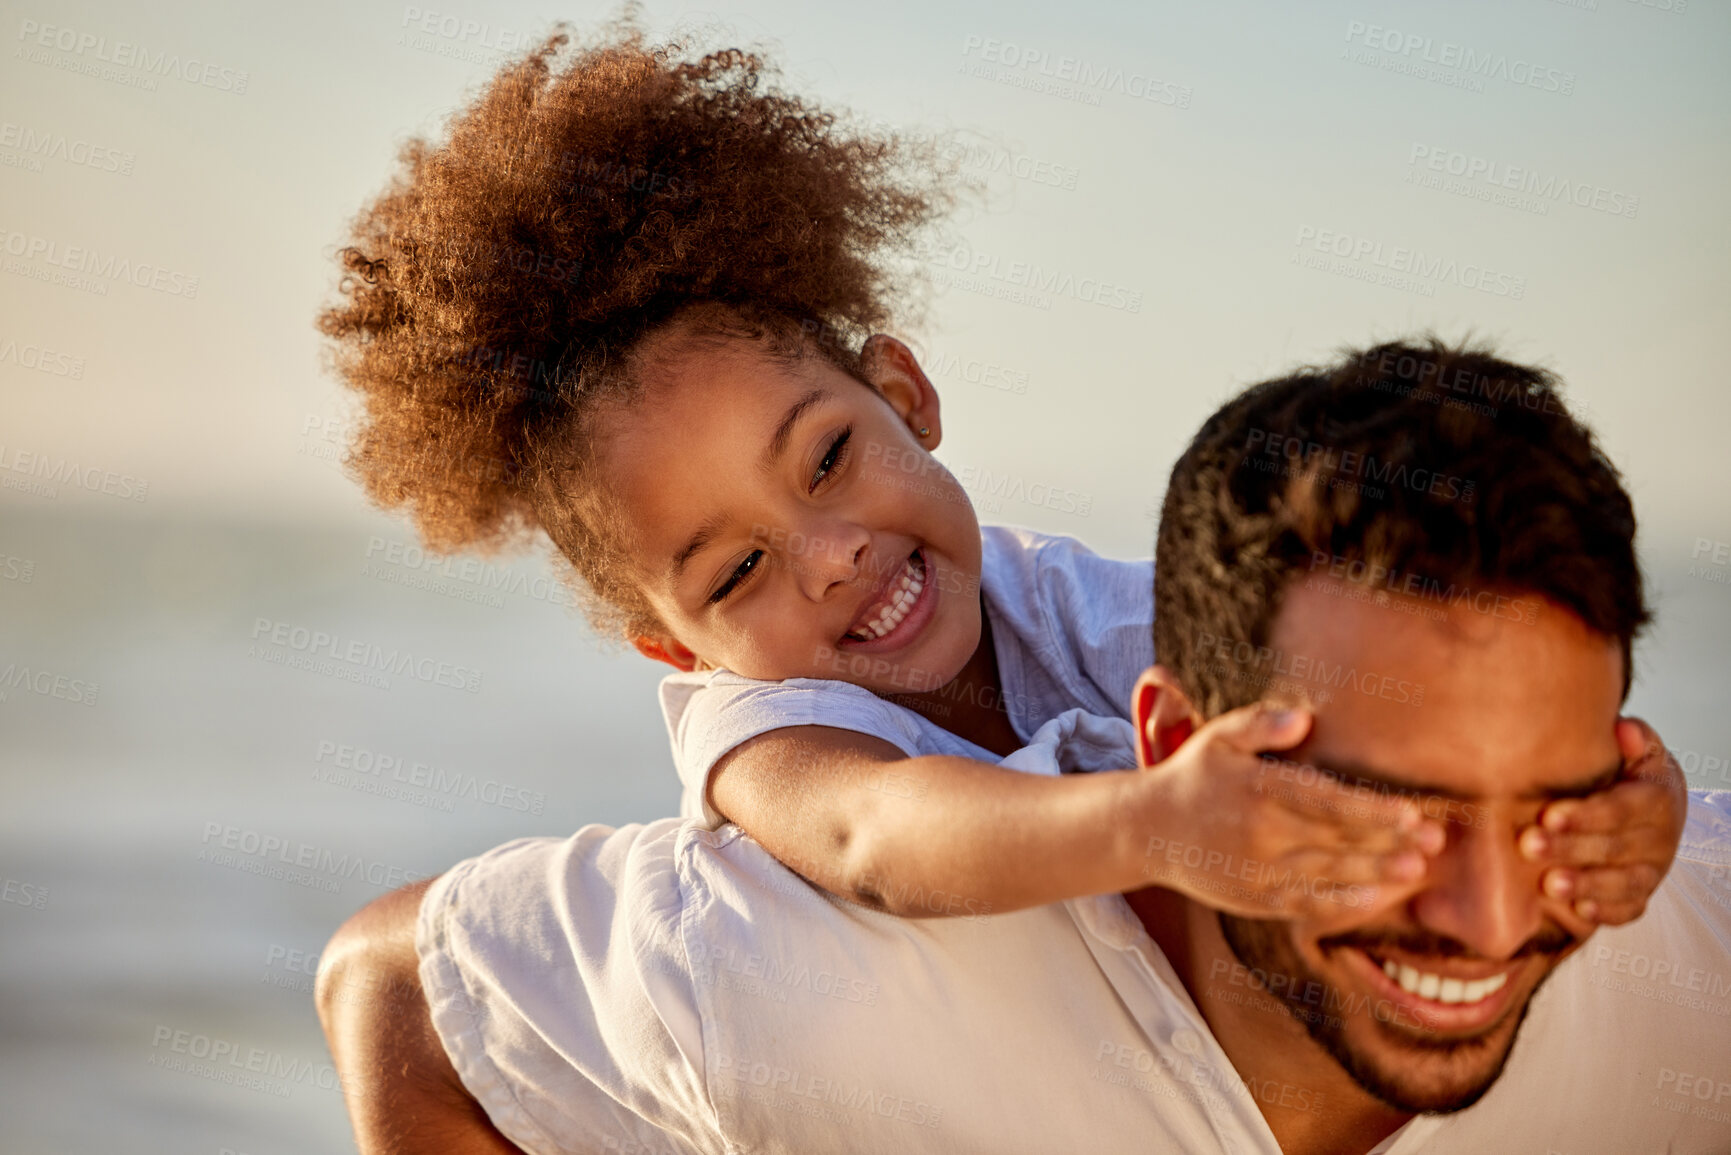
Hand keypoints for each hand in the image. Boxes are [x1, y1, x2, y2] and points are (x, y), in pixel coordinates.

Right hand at [1136, 703, 1444, 918]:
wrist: (1148, 829)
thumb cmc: (1193, 775)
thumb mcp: (1219, 738)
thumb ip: (1260, 724)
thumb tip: (1304, 719)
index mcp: (1258, 790)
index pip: (1325, 802)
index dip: (1371, 810)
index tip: (1411, 812)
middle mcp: (1261, 834)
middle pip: (1337, 841)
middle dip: (1389, 842)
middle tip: (1435, 840)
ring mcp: (1259, 871)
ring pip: (1328, 875)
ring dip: (1377, 874)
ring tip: (1417, 869)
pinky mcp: (1255, 899)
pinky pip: (1307, 904)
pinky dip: (1344, 904)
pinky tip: (1377, 900)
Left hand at [1518, 716, 1685, 925]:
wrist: (1653, 805)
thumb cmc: (1628, 773)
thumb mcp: (1637, 749)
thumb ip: (1633, 738)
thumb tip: (1624, 730)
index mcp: (1655, 799)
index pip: (1620, 809)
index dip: (1586, 815)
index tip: (1548, 815)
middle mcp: (1659, 839)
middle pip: (1614, 848)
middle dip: (1571, 848)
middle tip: (1529, 846)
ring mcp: (1651, 870)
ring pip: (1622, 883)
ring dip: (1585, 885)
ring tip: (1548, 884)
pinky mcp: (1640, 895)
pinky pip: (1628, 909)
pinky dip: (1605, 912)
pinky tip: (1578, 910)